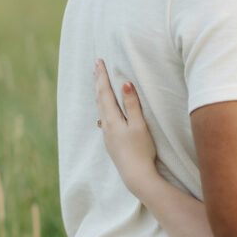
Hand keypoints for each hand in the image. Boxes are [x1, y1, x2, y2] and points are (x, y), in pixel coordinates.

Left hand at [94, 59, 157, 198]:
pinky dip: (102, 107)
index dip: (102, 76)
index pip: (104, 92)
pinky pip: (103, 118)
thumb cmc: (141, 150)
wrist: (135, 175)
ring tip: (99, 84)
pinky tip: (104, 111)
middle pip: (99, 98)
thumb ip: (132, 104)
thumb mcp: (139, 125)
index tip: (99, 61)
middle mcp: (105, 125)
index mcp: (112, 118)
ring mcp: (107, 134)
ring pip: (100, 108)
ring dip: (99, 94)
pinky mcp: (111, 141)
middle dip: (98, 81)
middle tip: (96, 66)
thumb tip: (125, 83)